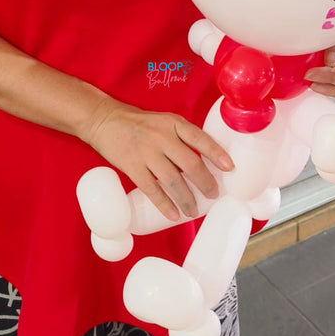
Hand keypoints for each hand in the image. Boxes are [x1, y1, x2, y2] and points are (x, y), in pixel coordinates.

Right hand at [84, 102, 233, 222]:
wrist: (105, 120)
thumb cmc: (139, 123)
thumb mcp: (164, 122)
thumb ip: (181, 137)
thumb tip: (204, 162)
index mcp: (173, 123)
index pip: (200, 138)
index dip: (216, 153)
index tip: (229, 167)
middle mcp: (162, 137)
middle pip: (190, 163)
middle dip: (205, 182)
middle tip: (213, 194)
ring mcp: (147, 153)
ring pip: (173, 180)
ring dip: (187, 198)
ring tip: (193, 211)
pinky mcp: (132, 167)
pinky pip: (152, 189)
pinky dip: (164, 204)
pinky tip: (174, 214)